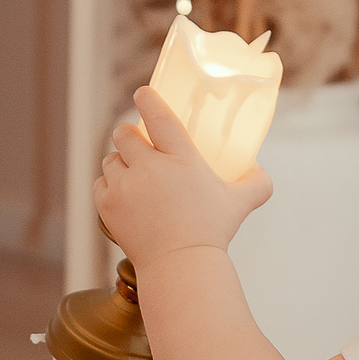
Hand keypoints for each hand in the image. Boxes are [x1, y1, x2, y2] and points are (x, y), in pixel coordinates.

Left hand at [94, 86, 272, 264]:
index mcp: (181, 159)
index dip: (147, 99)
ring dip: (120, 162)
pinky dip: (109, 186)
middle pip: (124, 133)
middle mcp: (149, 167)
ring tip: (132, 174)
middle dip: (129, 134)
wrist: (181, 265)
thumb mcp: (241, 204)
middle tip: (137, 142)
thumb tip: (258, 168)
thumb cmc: (212, 232)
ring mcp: (125, 186)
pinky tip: (122, 193)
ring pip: (111, 158)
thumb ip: (256, 183)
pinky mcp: (108, 205)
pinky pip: (100, 183)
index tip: (142, 93)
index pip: (158, 117)